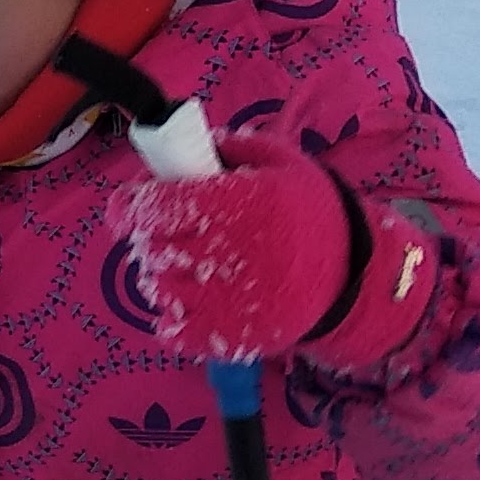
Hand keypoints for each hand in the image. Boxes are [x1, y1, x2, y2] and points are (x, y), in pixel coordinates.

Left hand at [122, 134, 356, 360]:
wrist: (352, 276)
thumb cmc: (311, 212)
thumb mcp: (283, 162)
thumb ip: (233, 146)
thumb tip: (185, 143)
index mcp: (244, 203)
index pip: (162, 205)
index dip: (132, 205)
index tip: (126, 207)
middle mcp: (234, 252)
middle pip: (156, 246)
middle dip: (150, 236)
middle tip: (165, 232)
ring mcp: (232, 301)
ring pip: (161, 287)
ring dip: (162, 274)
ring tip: (184, 266)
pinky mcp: (233, 336)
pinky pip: (177, 331)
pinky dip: (172, 318)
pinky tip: (188, 302)